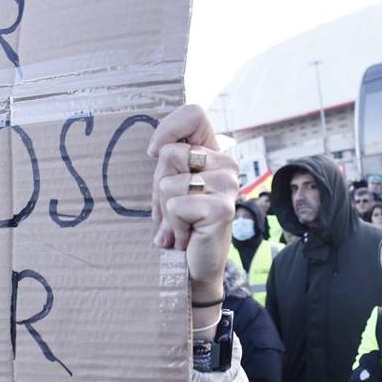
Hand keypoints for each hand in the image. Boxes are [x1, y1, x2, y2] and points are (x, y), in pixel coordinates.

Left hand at [147, 105, 238, 331]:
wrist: (197, 267)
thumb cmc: (182, 225)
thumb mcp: (173, 187)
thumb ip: (170, 164)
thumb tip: (156, 149)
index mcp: (214, 153)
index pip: (193, 114)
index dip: (168, 128)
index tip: (154, 153)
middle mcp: (226, 164)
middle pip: (168, 154)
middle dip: (159, 186)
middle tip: (173, 211)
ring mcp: (227, 185)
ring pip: (167, 183)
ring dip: (166, 211)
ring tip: (181, 225)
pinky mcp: (221, 208)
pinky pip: (176, 206)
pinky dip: (173, 226)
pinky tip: (187, 236)